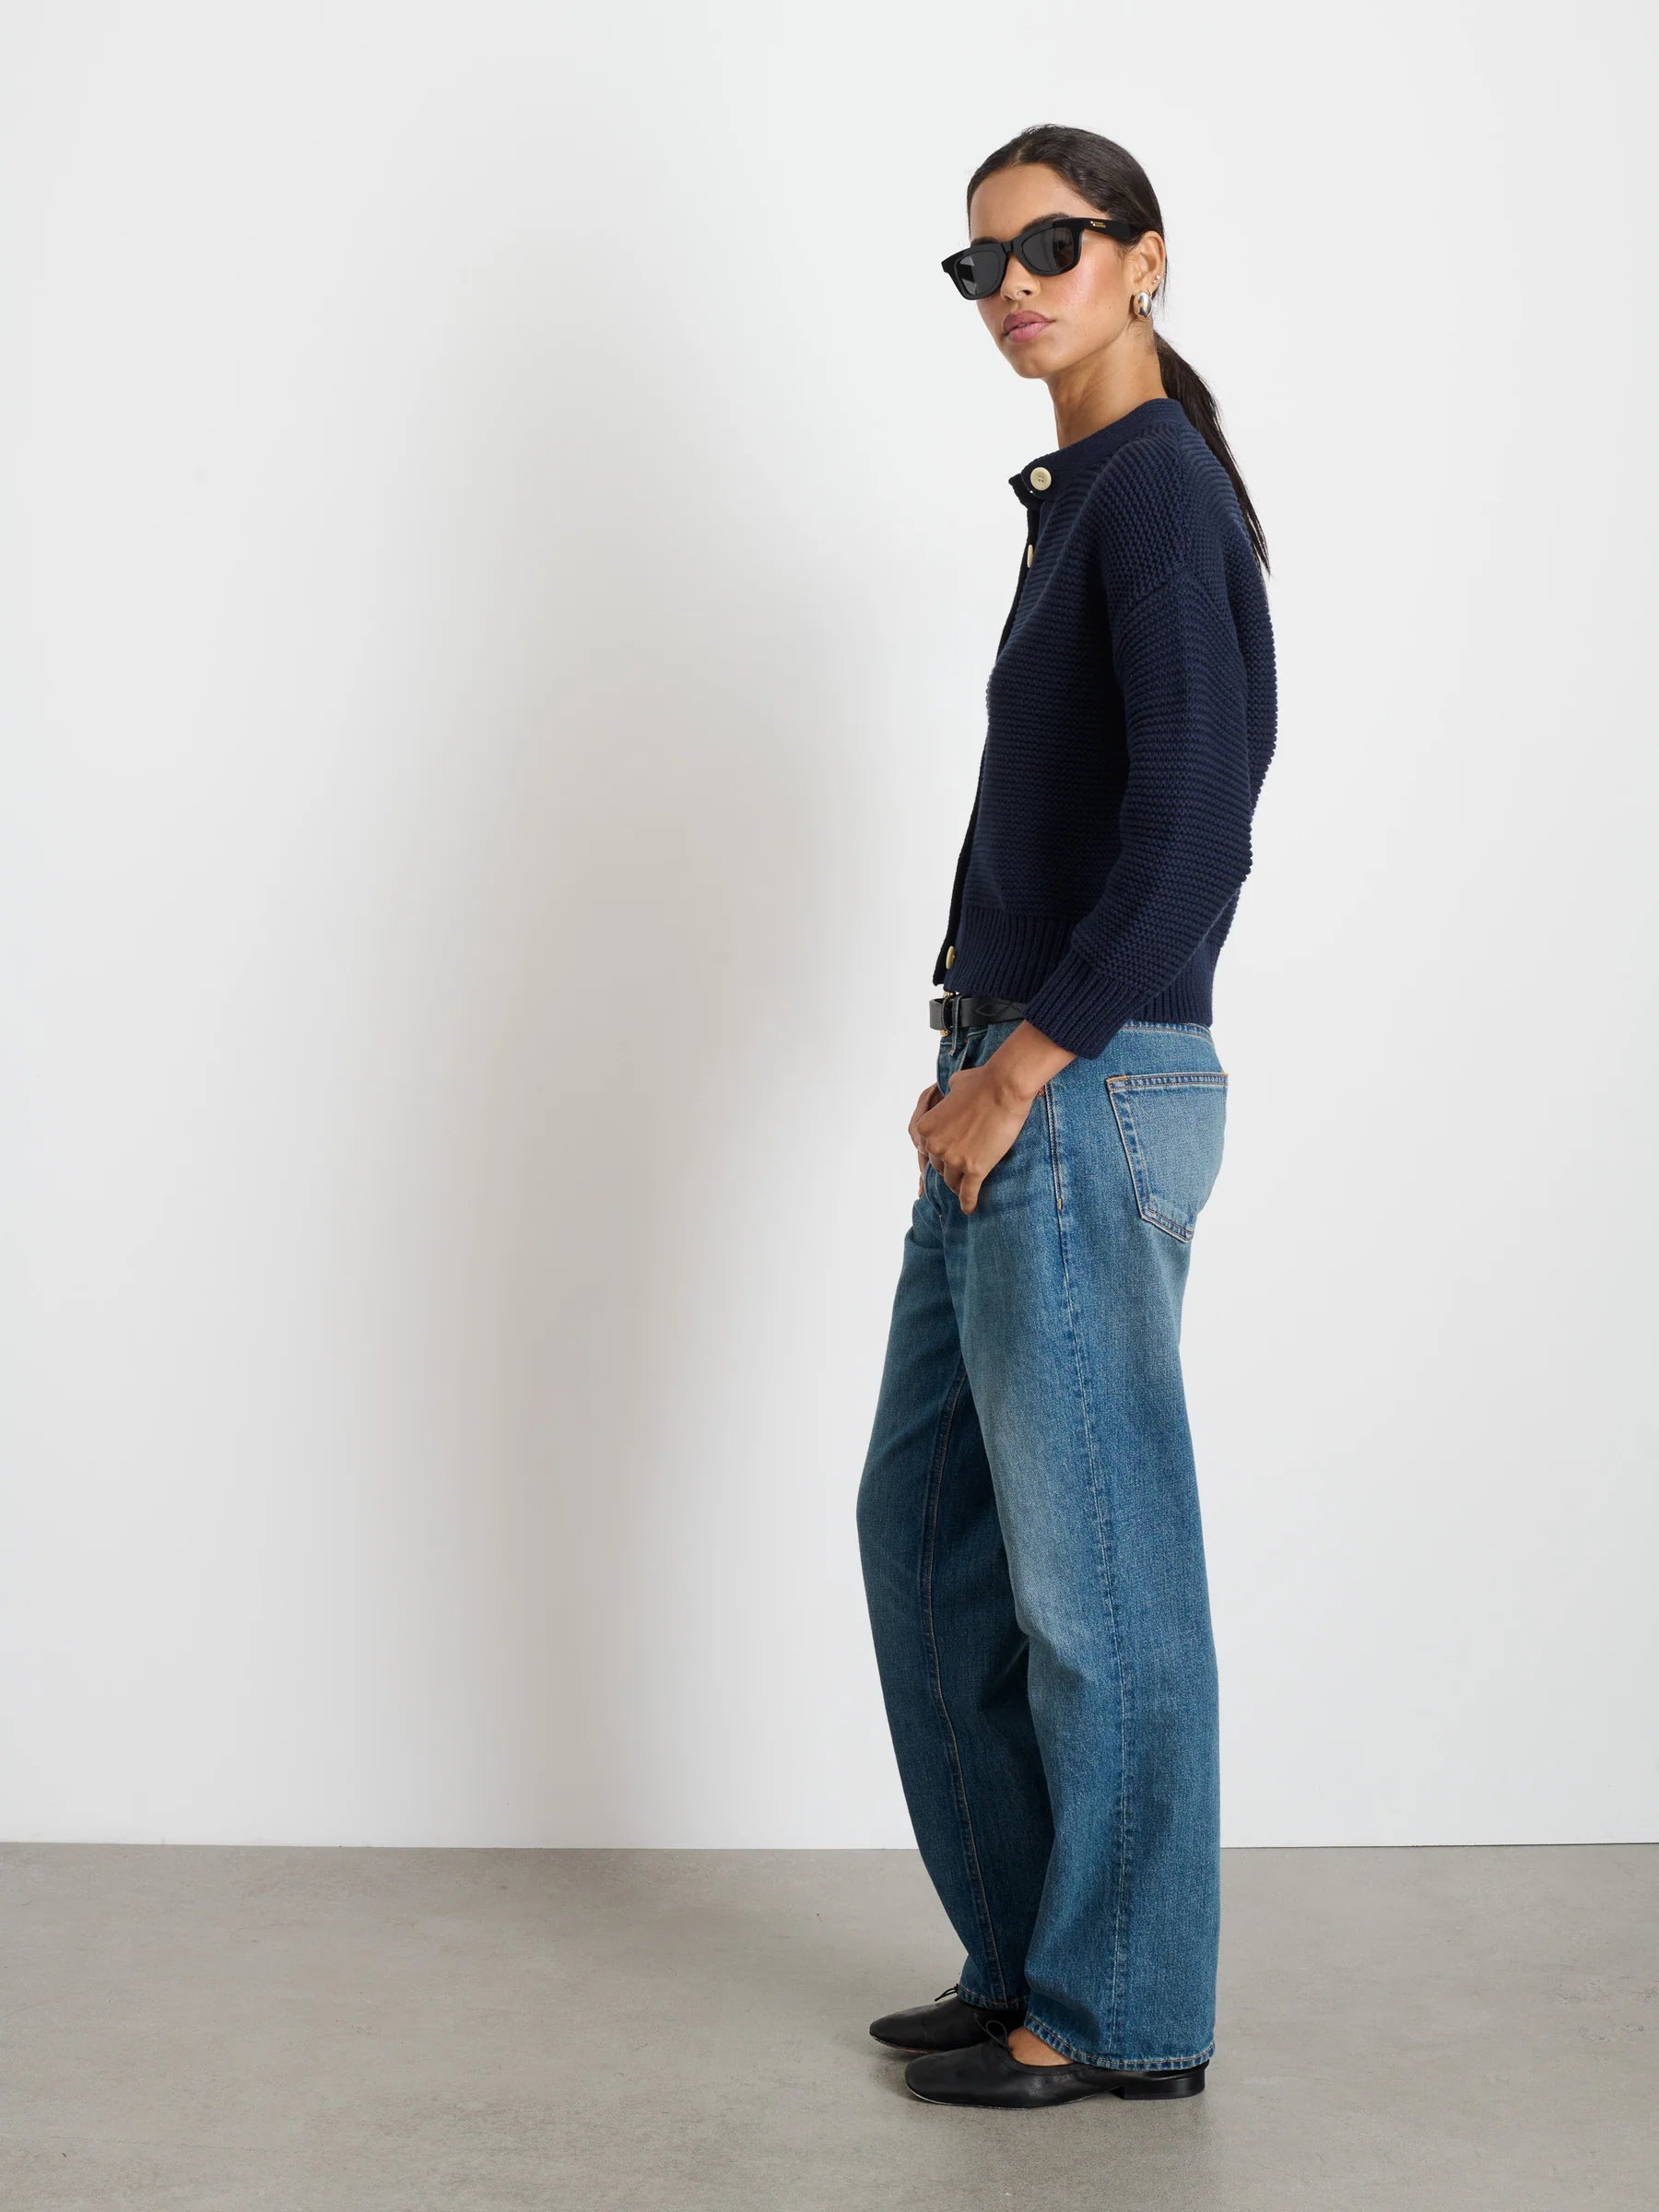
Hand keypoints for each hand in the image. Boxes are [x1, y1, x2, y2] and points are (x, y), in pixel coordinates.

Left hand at [912, 1063, 1038, 1214]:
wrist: (1004, 1088)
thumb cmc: (981, 1082)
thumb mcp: (953, 1085)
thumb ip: (946, 1098)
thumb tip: (950, 1094)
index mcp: (926, 1127)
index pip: (924, 1149)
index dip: (934, 1156)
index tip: (939, 1163)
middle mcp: (935, 1145)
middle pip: (938, 1166)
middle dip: (948, 1167)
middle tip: (959, 1169)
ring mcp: (954, 1159)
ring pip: (952, 1181)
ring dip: (957, 1185)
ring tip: (964, 1189)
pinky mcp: (975, 1168)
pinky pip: (968, 1193)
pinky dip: (968, 1202)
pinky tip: (969, 1209)